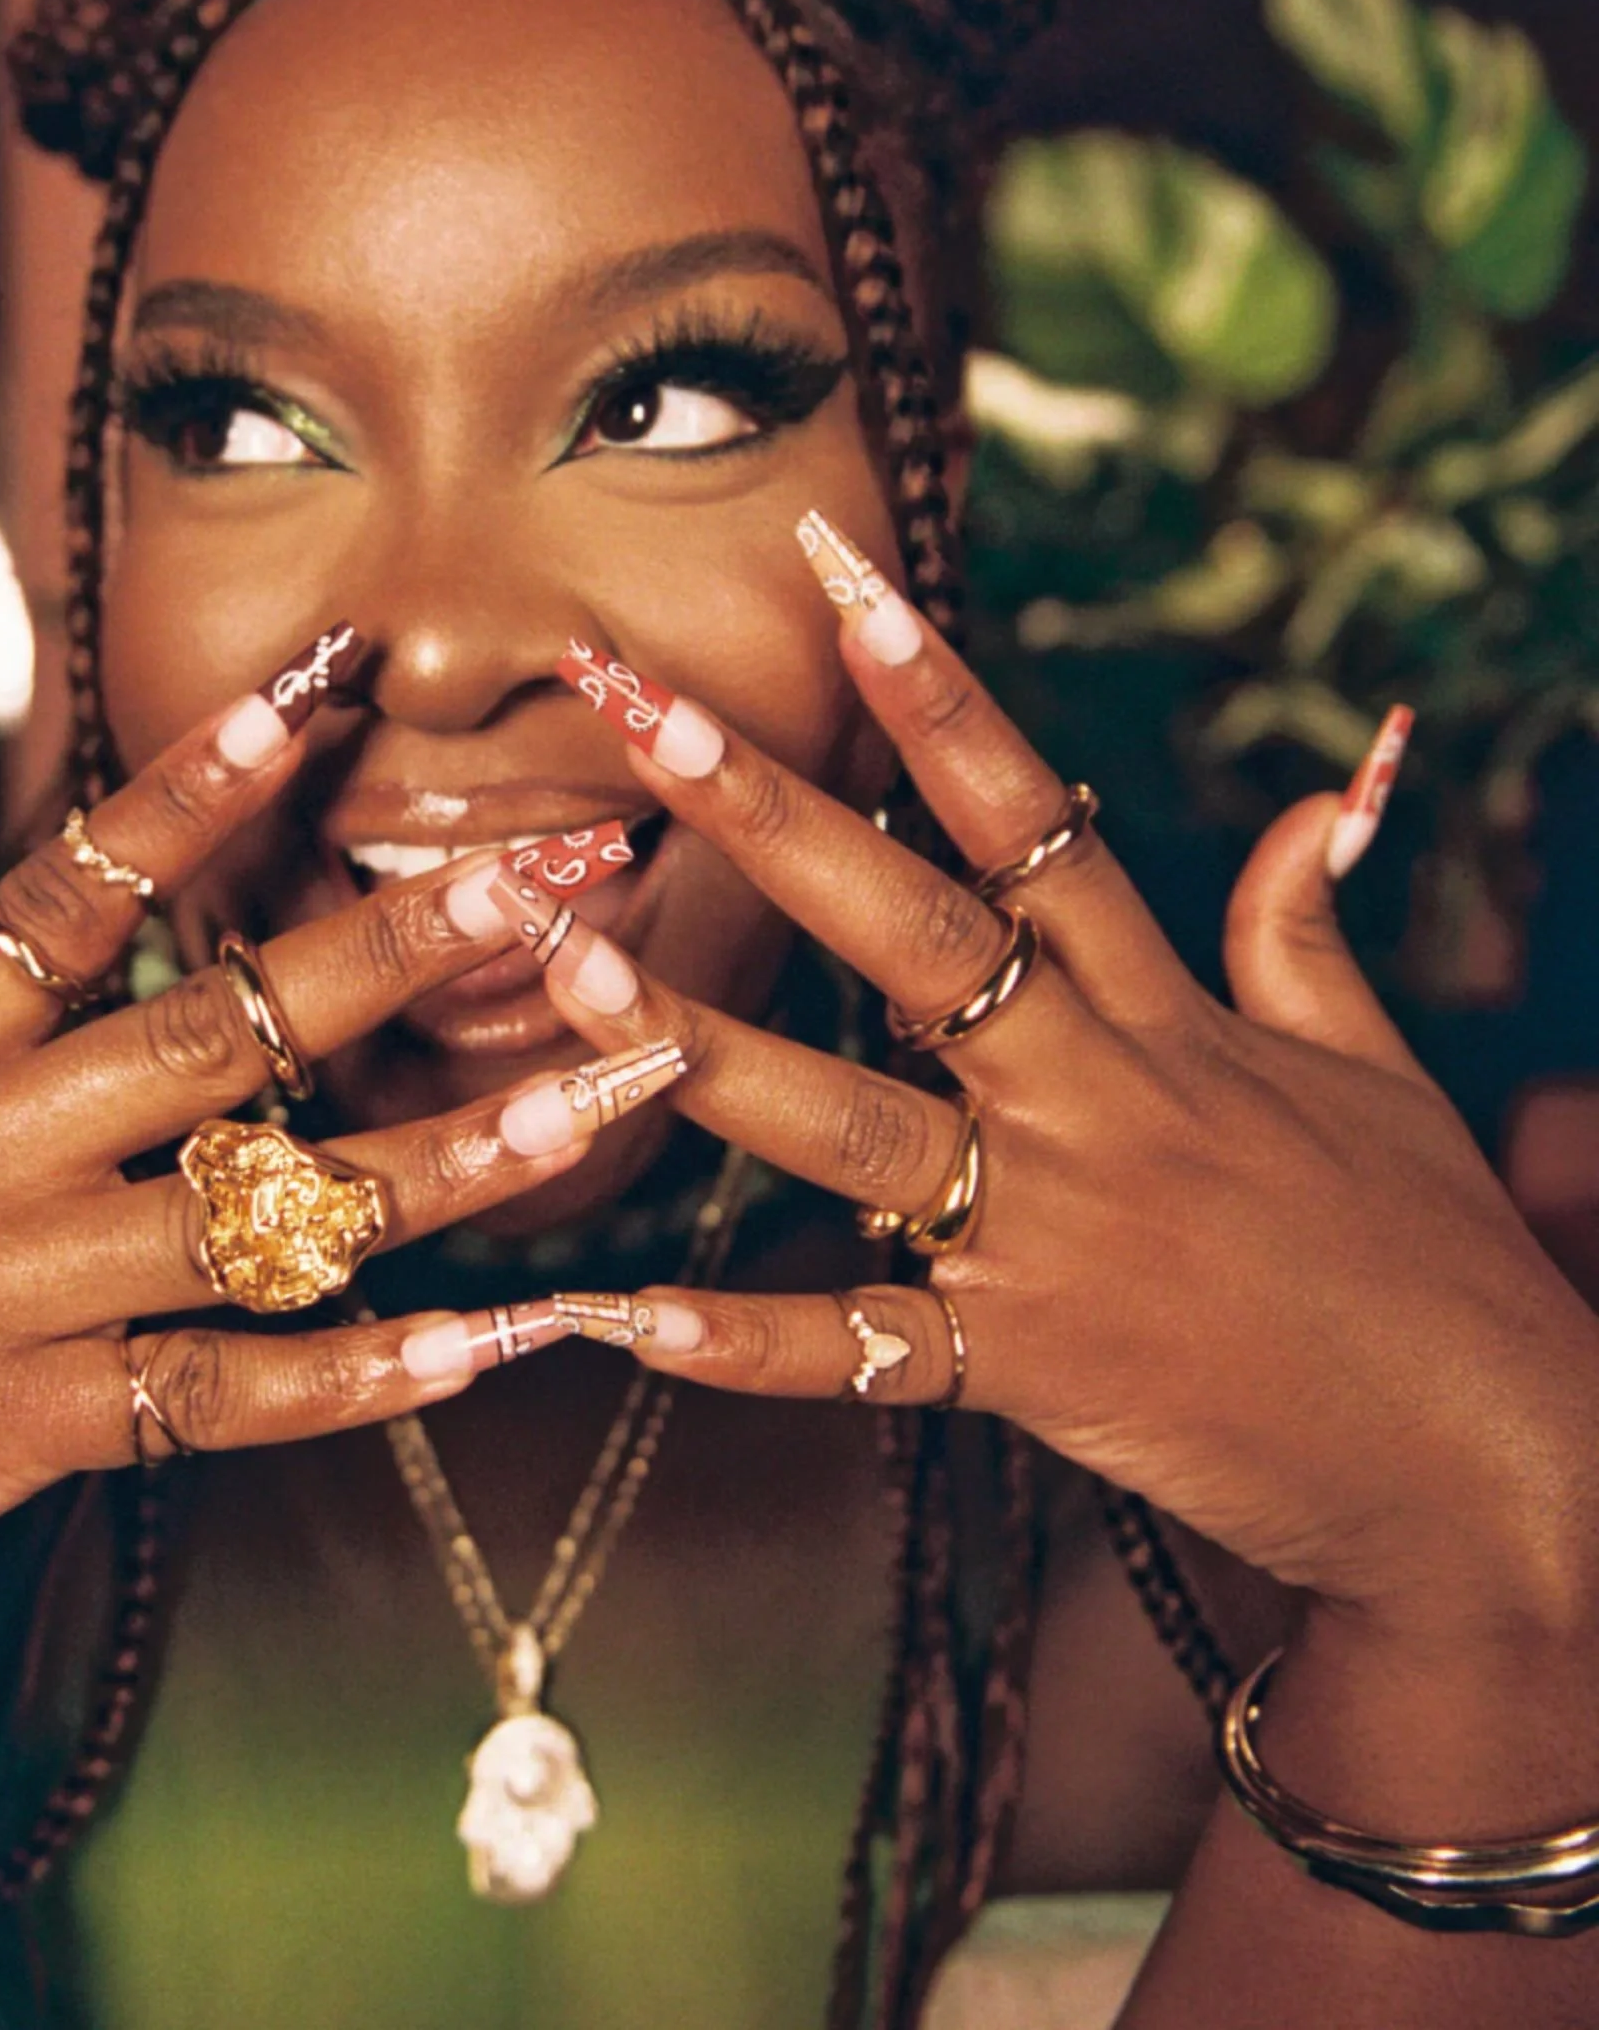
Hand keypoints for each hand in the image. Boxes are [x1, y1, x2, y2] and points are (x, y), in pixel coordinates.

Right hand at [0, 670, 629, 1690]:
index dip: (202, 782)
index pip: (65, 886)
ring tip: (600, 1091)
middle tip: (555, 878)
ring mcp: (2, 1297)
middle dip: (400, 943)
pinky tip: (484, 1346)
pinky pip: (218, 1400)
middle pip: (221, 1026)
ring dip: (450, 1153)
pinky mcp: (12, 1437)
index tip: (325, 695)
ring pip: (267, 1209)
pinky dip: (355, 1382)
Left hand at [538, 557, 1598, 1648]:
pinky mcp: (1025, 1365)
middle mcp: (1091, 1097)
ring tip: (563, 975)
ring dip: (699, 1050)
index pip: (1033, 819)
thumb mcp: (1372, 1069)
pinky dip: (748, 1342)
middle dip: (771, 814)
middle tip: (641, 712)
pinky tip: (621, 1314)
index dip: (937, 695)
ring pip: (848, 1123)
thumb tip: (1323, 799)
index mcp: (1164, 1013)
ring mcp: (1048, 1231)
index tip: (845, 584)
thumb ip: (1301, 932)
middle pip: (910, 930)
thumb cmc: (1428, 1255)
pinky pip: (864, 1351)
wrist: (1486, 1467)